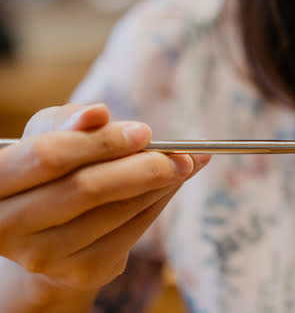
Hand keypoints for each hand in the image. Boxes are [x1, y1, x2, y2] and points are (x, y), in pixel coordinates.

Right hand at [0, 104, 209, 307]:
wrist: (46, 230)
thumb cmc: (48, 169)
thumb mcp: (48, 135)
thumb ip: (70, 121)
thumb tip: (98, 113)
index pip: (48, 157)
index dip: (101, 143)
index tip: (145, 131)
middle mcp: (7, 226)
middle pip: (85, 189)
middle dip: (141, 166)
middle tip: (181, 153)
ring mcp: (43, 255)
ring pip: (115, 212)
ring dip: (160, 184)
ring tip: (186, 163)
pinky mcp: (79, 272)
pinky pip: (132, 232)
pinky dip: (159, 204)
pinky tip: (171, 186)